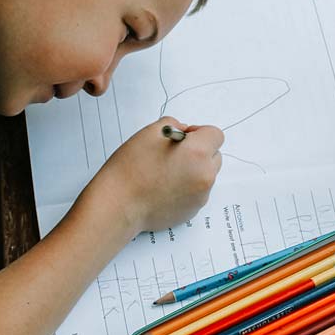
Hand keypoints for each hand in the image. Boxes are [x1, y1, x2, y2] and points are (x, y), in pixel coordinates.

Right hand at [90, 116, 223, 232]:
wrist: (118, 204)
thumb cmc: (131, 168)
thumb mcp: (151, 132)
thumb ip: (175, 125)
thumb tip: (185, 132)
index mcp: (198, 152)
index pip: (215, 135)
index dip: (199, 133)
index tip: (184, 137)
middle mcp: (205, 175)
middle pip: (215, 156)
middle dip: (200, 152)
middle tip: (174, 155)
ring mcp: (200, 196)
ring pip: (206, 175)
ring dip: (194, 170)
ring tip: (166, 173)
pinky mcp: (192, 210)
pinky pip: (197, 192)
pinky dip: (186, 188)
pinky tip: (165, 187)